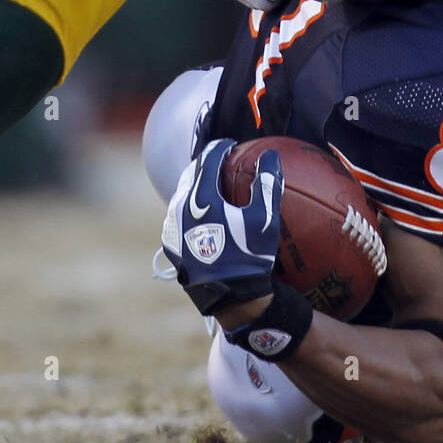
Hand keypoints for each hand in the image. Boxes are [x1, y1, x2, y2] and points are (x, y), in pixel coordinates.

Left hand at [161, 138, 282, 315]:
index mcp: (201, 199)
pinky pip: (178, 214)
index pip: (207, 160)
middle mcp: (180, 209)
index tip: (231, 144)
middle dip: (205, 162)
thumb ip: (268, 184)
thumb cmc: (250, 257)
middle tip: (221, 158)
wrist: (230, 298)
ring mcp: (172, 228)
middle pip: (191, 173)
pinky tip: (203, 212)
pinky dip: (190, 205)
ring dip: (196, 183)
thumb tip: (271, 155)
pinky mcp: (171, 244)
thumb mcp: (265, 220)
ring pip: (182, 193)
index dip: (220, 148)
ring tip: (212, 182)